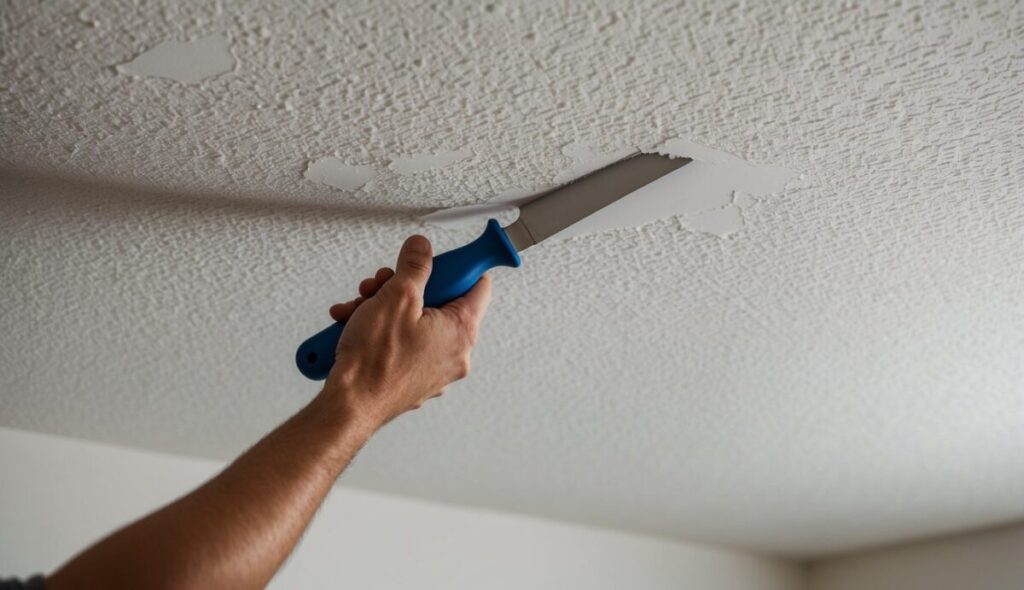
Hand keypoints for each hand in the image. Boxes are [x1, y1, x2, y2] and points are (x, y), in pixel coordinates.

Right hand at [321, 235, 491, 430]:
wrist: (349, 405)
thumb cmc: (376, 363)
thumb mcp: (397, 296)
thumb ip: (415, 266)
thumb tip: (422, 249)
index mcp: (462, 331)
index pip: (478, 285)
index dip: (461, 265)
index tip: (447, 256)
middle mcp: (455, 353)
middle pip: (439, 301)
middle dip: (405, 287)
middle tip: (384, 284)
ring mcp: (434, 368)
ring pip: (416, 321)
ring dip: (385, 306)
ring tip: (361, 307)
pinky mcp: (412, 377)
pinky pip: (403, 342)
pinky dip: (380, 330)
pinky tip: (355, 325)